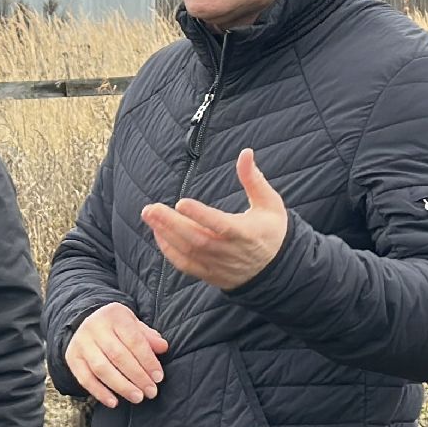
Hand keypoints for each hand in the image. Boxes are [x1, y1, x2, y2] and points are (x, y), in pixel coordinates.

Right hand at [64, 302, 167, 408]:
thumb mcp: (134, 324)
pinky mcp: (72, 357)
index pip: (134, 340)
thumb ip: (148, 337)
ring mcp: (81, 343)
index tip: (158, 378)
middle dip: (137, 376)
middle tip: (150, 392)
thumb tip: (163, 347)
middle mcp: (94, 327)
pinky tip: (114, 402)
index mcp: (114, 316)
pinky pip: (85, 378)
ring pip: (101, 368)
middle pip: (118, 355)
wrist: (87, 323)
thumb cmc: (117, 328)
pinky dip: (99, 392)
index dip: (148, 360)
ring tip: (137, 397)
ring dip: (121, 386)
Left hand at [141, 148, 287, 291]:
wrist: (277, 270)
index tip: (181, 202)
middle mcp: (231, 252)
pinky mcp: (210, 274)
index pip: (221, 225)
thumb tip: (246, 152)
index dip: (201, 215)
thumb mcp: (270, 203)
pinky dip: (169, 251)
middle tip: (151, 208)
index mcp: (247, 233)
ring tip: (149, 215)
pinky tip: (158, 233)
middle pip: (198, 239)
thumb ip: (254, 179)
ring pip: (188, 252)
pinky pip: (185, 265)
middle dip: (171, 224)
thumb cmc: (271, 230)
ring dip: (166, 234)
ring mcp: (219, 265)